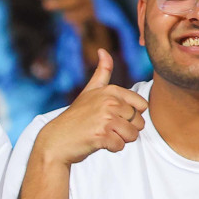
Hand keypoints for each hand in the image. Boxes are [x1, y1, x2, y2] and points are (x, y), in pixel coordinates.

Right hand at [32, 50, 148, 164]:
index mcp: (110, 91)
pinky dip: (111, 148)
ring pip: (132, 135)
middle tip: (105, 128)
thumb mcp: (89, 91)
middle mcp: (109, 102)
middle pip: (139, 122)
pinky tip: (97, 142)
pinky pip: (120, 146)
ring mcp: (105, 118)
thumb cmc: (76, 118)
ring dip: (120, 140)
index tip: (112, 115)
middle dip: (125, 130)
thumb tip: (103, 50)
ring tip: (102, 135)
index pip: (142, 106)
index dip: (130, 115)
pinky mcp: (101, 135)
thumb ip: (101, 72)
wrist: (56, 140)